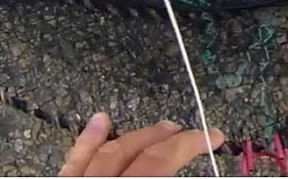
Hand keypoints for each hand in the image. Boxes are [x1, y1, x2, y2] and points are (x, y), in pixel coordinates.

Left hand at [59, 113, 225, 176]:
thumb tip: (188, 168)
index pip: (164, 161)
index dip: (191, 145)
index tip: (213, 136)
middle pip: (140, 154)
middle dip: (170, 140)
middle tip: (191, 133)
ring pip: (109, 153)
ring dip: (138, 135)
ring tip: (162, 126)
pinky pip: (73, 162)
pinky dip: (88, 140)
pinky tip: (101, 120)